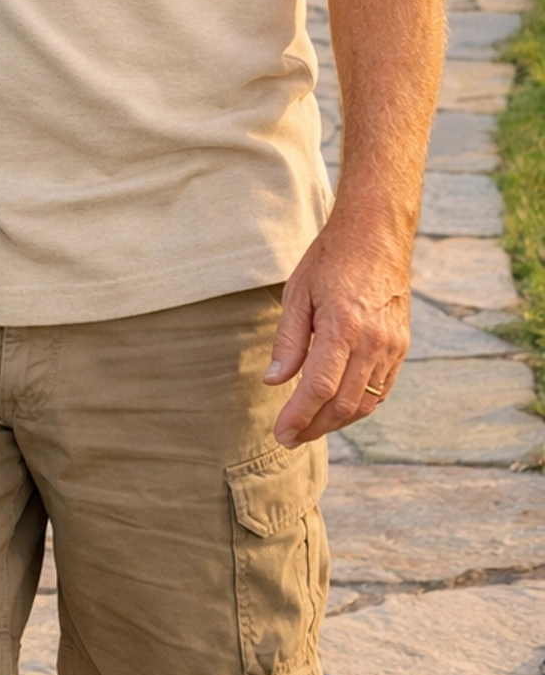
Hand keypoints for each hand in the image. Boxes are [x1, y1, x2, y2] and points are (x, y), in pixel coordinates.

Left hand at [265, 213, 411, 446]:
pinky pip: (380, 390)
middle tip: (289, 437)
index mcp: (343, 327)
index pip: (320, 388)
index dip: (299, 416)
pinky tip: (337, 406)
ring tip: (309, 426)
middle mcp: (373, 342)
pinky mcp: (401, 348)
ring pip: (365, 403)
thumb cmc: (331, 260)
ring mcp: (392, 347)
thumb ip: (288, 341)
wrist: (376, 236)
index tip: (281, 433)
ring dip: (336, 421)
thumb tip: (274, 381)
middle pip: (344, 404)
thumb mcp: (298, 293)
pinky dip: (358, 405)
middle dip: (314, 427)